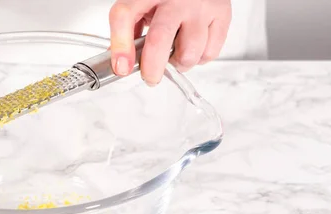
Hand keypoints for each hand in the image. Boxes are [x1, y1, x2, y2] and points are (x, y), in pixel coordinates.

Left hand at [109, 0, 231, 85]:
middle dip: (152, 68)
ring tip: (175, 56)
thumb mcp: (142, 5)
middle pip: (159, 40)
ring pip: (189, 53)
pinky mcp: (222, 13)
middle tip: (150, 77)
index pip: (125, 16)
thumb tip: (123, 64)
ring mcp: (200, 5)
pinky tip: (193, 48)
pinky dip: (200, 58)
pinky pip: (210, 52)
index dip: (121, 46)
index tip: (121, 68)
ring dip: (179, 64)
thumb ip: (129, 30)